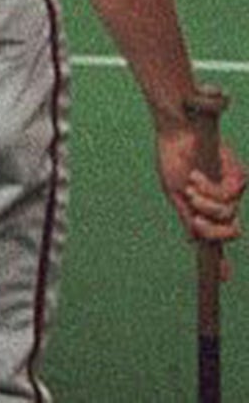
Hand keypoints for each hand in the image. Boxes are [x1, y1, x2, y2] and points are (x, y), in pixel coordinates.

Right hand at [156, 123, 244, 278]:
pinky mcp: (238, 176)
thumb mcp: (176, 195)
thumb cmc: (174, 160)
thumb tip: (194, 241)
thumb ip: (188, 218)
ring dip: (206, 203)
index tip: (223, 277)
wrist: (176, 134)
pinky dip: (211, 189)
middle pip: (230, 231)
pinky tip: (198, 176)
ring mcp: (233, 190)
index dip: (223, 259)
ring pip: (229, 214)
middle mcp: (225, 202)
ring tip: (192, 185)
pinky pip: (230, 196)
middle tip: (194, 214)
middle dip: (211, 228)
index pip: (220, 237)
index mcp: (209, 209)